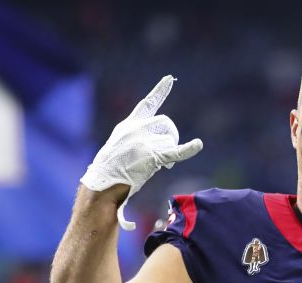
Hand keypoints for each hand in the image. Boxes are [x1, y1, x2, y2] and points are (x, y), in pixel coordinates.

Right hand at [80, 75, 203, 230]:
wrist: (103, 184)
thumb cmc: (111, 171)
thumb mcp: (120, 146)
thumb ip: (138, 138)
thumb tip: (162, 143)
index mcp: (129, 125)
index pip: (147, 104)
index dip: (159, 91)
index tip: (169, 79)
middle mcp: (136, 128)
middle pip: (166, 124)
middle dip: (171, 137)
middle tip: (167, 156)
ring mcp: (143, 141)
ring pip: (170, 141)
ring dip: (170, 153)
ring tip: (160, 166)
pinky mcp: (151, 156)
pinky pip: (175, 151)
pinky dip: (189, 149)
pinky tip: (198, 145)